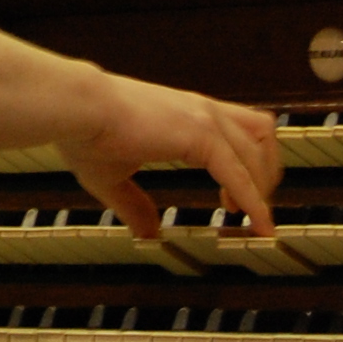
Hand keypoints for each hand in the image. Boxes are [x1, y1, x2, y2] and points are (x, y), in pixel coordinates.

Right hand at [57, 72, 281, 236]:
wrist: (75, 108)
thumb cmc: (85, 133)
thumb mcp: (112, 177)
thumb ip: (134, 205)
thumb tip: (148, 232)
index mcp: (183, 114)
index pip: (238, 132)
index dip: (246, 168)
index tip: (236, 205)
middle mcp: (201, 110)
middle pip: (263, 134)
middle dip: (266, 175)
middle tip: (254, 211)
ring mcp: (204, 118)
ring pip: (261, 149)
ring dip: (264, 185)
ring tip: (257, 218)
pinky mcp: (201, 134)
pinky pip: (240, 173)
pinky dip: (254, 200)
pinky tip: (257, 224)